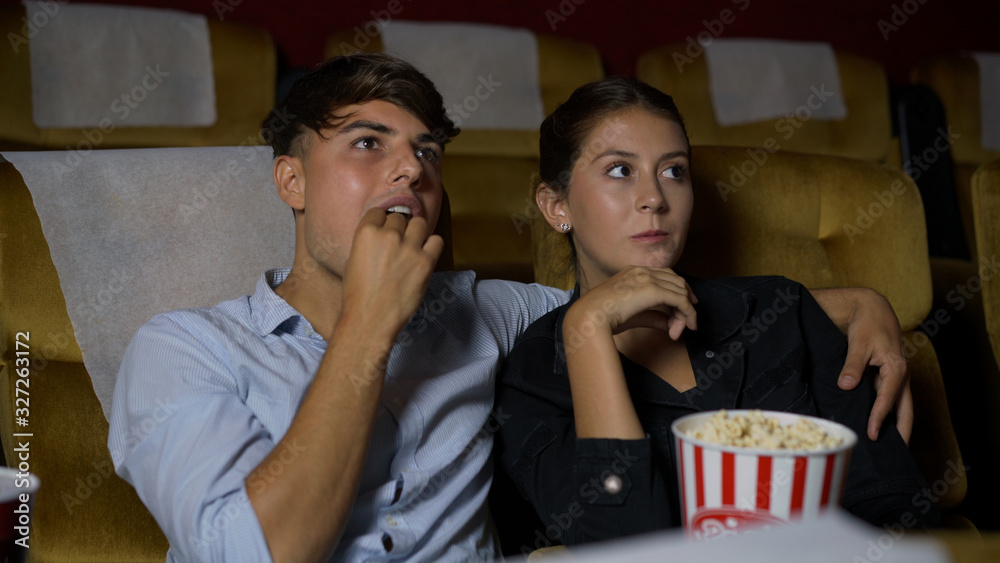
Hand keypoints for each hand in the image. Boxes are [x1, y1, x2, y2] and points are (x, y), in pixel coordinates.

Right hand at [341, 209, 443, 338]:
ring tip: (413, 247)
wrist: (370, 319)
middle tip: (398, 245)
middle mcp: (389, 235)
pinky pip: (437, 240)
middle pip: (400, 218)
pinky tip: (426, 255)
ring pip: (420, 223)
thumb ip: (368, 242)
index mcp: (366, 232)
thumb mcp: (353, 260)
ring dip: (417, 233)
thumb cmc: (357, 294)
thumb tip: (381, 234)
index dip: (382, 222)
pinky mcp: (426, 261)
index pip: (379, 212)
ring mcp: (409, 248)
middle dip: (399, 230)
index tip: (385, 232)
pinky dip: (433, 246)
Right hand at [571, 267, 697, 339]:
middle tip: (689, 318)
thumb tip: (669, 323)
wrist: (590, 316)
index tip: (684, 305)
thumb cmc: (602, 317)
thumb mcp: (632, 315)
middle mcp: (642, 271)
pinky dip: (688, 313)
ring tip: (683, 328)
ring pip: (680, 291)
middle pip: (676, 281)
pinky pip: (681, 301)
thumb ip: (653, 316)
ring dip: (686, 311)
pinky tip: (689, 325)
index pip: (664, 275)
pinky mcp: (653, 290)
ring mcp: (648, 278)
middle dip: (685, 299)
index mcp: (633, 272)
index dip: (677, 289)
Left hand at [836, 290, 911, 442]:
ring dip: (896, 423)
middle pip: (906, 410)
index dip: (878, 418)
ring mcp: (897, 376)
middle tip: (896, 452)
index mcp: (897, 368)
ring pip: (900, 405)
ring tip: (888, 443)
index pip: (888, 400)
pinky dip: (887, 411)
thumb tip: (846, 386)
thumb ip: (852, 366)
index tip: (871, 434)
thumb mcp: (859, 344)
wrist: (873, 309)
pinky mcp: (890, 375)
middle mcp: (902, 375)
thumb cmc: (867, 325)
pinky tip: (878, 421)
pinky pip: (891, 397)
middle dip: (902, 431)